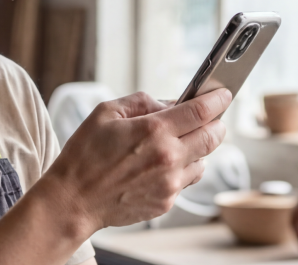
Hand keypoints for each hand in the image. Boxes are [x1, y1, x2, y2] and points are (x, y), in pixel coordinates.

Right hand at [38, 89, 231, 230]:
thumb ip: (143, 102)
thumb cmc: (85, 154)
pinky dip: (182, 169)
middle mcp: (168, 158)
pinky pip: (187, 180)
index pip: (201, 111)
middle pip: (213, 136)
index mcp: (154, 131)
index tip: (223, 94)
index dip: (217, 100)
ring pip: (204, 160)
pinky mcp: (166, 202)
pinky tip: (161, 165)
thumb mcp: (107, 112)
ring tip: (177, 144)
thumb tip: (171, 103)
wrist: (73, 200)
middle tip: (208, 117)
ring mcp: (170, 183)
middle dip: (216, 123)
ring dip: (198, 148)